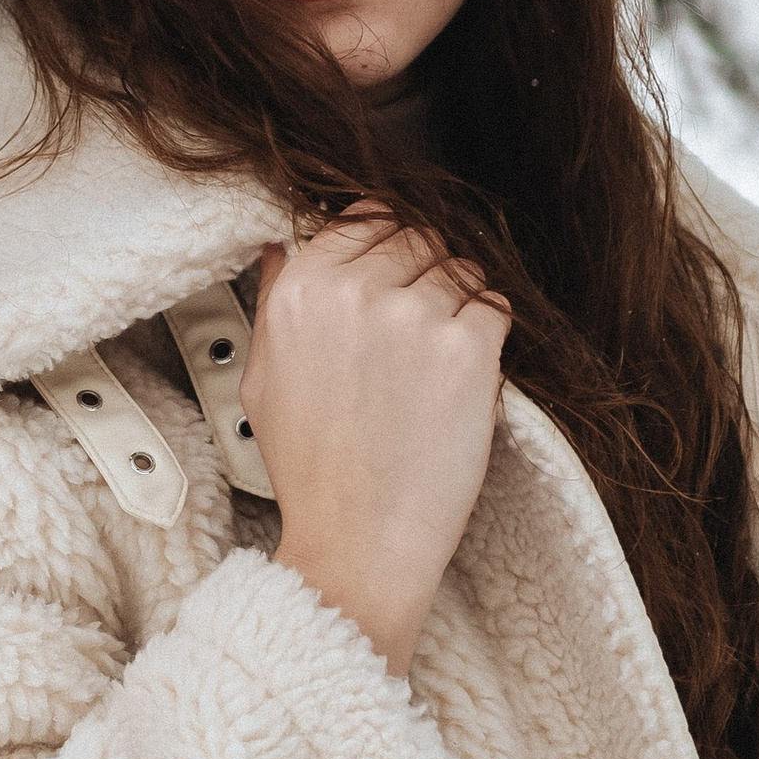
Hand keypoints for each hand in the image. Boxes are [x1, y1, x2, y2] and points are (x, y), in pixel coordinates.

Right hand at [242, 211, 509, 679]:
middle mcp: (357, 290)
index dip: (384, 243)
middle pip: (417, 234)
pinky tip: (464, 375)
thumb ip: (275, 299)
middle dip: (423, 271)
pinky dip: (488, 333)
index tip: (393, 273)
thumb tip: (287, 243)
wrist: (358, 542)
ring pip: (461, 267)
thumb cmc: (312, 469)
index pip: (362, 216)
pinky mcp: (469, 348)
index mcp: (302, 288)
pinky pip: (496, 305)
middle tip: (418, 329)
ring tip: (437, 362)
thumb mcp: (263, 377)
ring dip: (459, 303)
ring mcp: (417, 315)